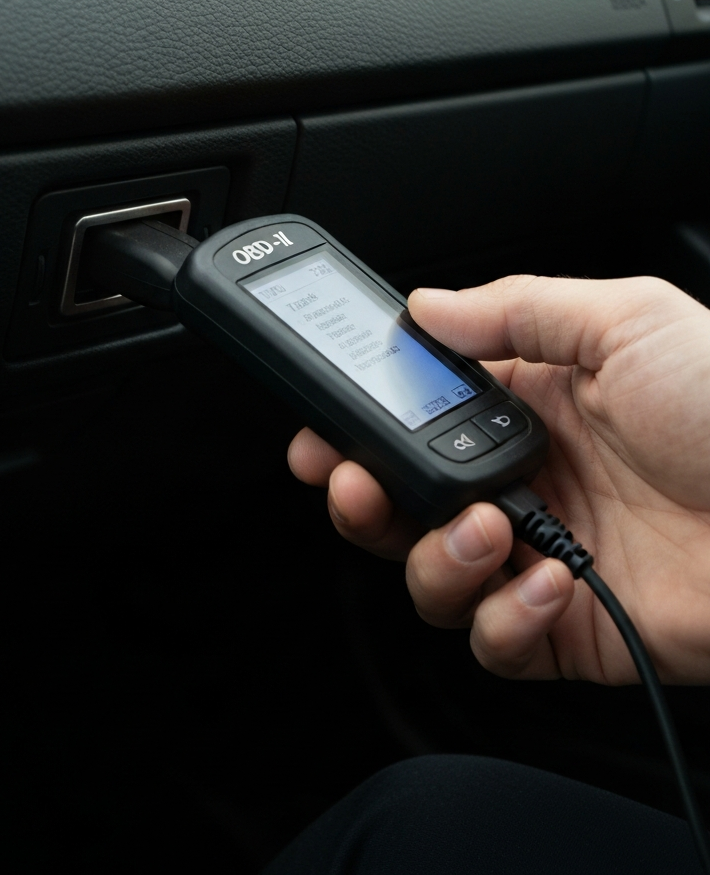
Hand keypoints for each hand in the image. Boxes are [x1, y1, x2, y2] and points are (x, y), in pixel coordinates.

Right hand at [289, 276, 709, 684]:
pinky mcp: (566, 628)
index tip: (320, 430)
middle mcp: (520, 483)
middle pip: (399, 505)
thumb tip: (425, 305)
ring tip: (488, 528)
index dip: (356, 427)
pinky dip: (507, 617)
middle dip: (361, 499)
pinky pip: (492, 640)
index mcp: (525, 408)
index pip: (411, 419)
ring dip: (437, 557)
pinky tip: (552, 580)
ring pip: (429, 576)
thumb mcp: (626, 322)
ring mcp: (538, 556)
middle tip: (354, 482)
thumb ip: (514, 306)